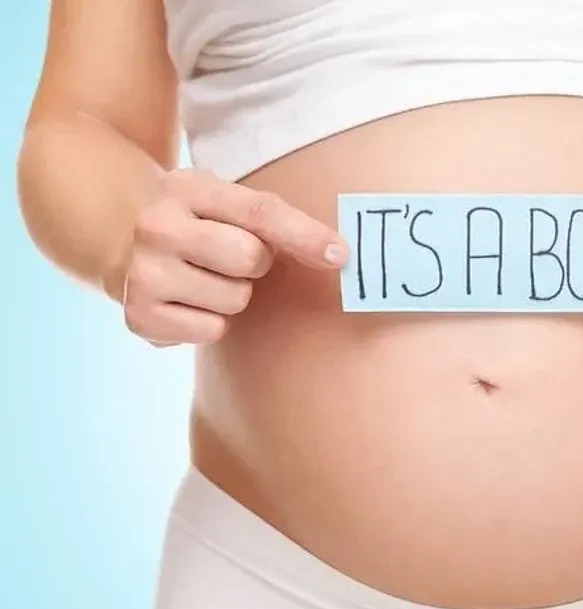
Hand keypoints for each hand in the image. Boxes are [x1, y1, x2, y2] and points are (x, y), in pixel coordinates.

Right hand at [123, 168, 347, 346]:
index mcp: (187, 187)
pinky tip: (191, 302)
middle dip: (256, 263)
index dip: (304, 235)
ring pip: (235, 300)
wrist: (127, 245)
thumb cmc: (201, 224)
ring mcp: (143, 272)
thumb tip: (336, 253)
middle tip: (235, 257)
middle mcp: (157, 226)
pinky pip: (212, 331)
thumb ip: (276, 220)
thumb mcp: (228, 203)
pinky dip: (212, 322)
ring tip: (208, 278)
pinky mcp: (140, 316)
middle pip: (250, 258)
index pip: (259, 212)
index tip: (339, 255)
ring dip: (234, 294)